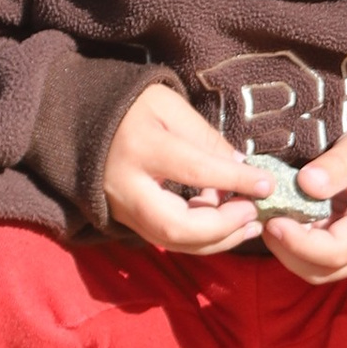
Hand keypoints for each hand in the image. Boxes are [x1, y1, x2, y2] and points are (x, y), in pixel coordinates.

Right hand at [103, 82, 275, 251]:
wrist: (79, 122)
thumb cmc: (131, 107)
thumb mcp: (170, 106)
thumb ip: (206, 138)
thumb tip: (243, 169)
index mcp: (140, 147)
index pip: (195, 171)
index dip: (235, 180)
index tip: (267, 185)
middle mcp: (126, 187)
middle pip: (177, 226)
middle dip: (222, 228)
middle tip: (254, 212)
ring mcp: (122, 208)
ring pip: (172, 241)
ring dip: (216, 240)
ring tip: (250, 224)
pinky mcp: (125, 219)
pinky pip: (166, 238)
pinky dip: (200, 238)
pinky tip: (227, 225)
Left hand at [261, 111, 346, 284]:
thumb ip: (337, 165)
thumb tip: (304, 184)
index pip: (333, 253)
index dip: (297, 243)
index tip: (273, 219)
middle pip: (322, 271)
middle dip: (287, 252)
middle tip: (266, 220)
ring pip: (319, 270)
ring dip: (290, 252)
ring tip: (273, 220)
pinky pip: (322, 257)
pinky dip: (298, 246)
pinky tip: (287, 220)